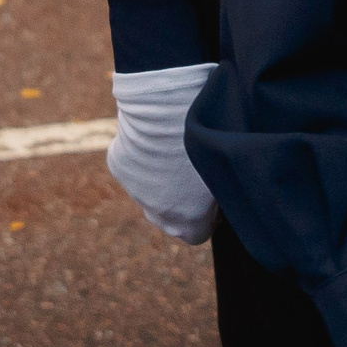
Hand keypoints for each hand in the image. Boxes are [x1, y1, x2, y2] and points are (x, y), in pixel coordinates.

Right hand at [106, 62, 219, 242]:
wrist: (168, 111)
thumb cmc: (208, 141)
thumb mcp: (227, 171)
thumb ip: (224, 193)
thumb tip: (227, 192)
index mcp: (187, 220)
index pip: (197, 235)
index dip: (207, 218)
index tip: (214, 198)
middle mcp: (156, 213)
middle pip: (168, 219)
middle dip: (182, 203)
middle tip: (195, 175)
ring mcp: (134, 190)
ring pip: (148, 191)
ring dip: (161, 179)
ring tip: (178, 149)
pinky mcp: (119, 166)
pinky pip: (133, 166)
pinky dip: (143, 157)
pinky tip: (157, 136)